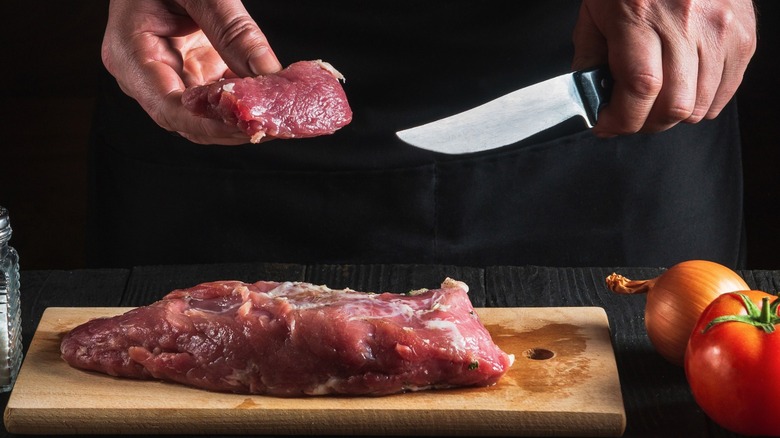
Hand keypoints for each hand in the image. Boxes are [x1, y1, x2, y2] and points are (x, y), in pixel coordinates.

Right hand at [102, 0, 281, 144]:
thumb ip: (231, 29)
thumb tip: (267, 72)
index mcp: (131, 53)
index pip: (167, 108)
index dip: (208, 124)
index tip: (245, 126)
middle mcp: (148, 73)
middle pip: (190, 120)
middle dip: (233, 126)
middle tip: (274, 125)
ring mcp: (173, 73)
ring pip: (210, 115)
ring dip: (245, 116)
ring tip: (280, 114)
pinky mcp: (196, 69)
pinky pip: (223, 97)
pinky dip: (249, 98)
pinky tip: (274, 96)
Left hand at [572, 0, 755, 136]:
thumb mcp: (595, 15)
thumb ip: (589, 60)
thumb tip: (592, 103)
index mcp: (640, 15)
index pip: (640, 88)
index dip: (621, 119)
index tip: (606, 125)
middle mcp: (685, 22)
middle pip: (674, 105)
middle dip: (644, 124)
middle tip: (628, 117)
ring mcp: (719, 29)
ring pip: (700, 106)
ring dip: (671, 116)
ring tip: (653, 103)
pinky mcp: (742, 36)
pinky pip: (725, 92)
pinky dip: (701, 103)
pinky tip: (681, 90)